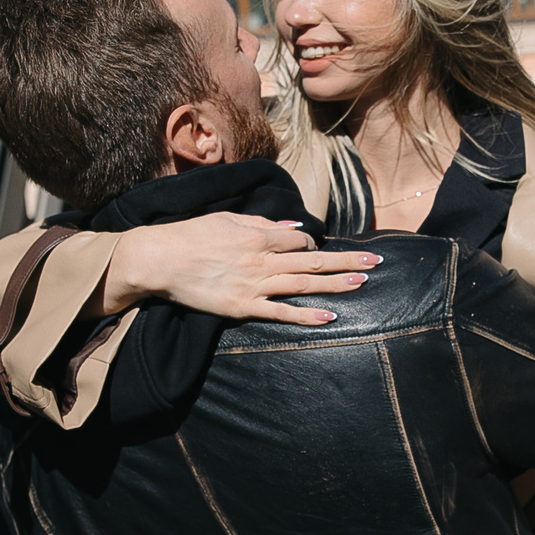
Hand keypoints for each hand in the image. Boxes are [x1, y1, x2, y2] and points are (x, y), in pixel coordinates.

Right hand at [96, 213, 380, 326]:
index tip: (322, 249)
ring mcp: (254, 284)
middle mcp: (262, 259)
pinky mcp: (243, 307)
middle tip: (375, 261)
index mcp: (258, 235)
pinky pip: (281, 313)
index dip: (315, 244)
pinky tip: (330, 316)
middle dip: (347, 260)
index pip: (300, 239)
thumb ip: (261, 224)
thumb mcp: (227, 219)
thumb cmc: (190, 235)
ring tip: (362, 283)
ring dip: (336, 283)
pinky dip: (306, 315)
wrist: (159, 259)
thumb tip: (291, 230)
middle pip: (313, 259)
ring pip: (304, 284)